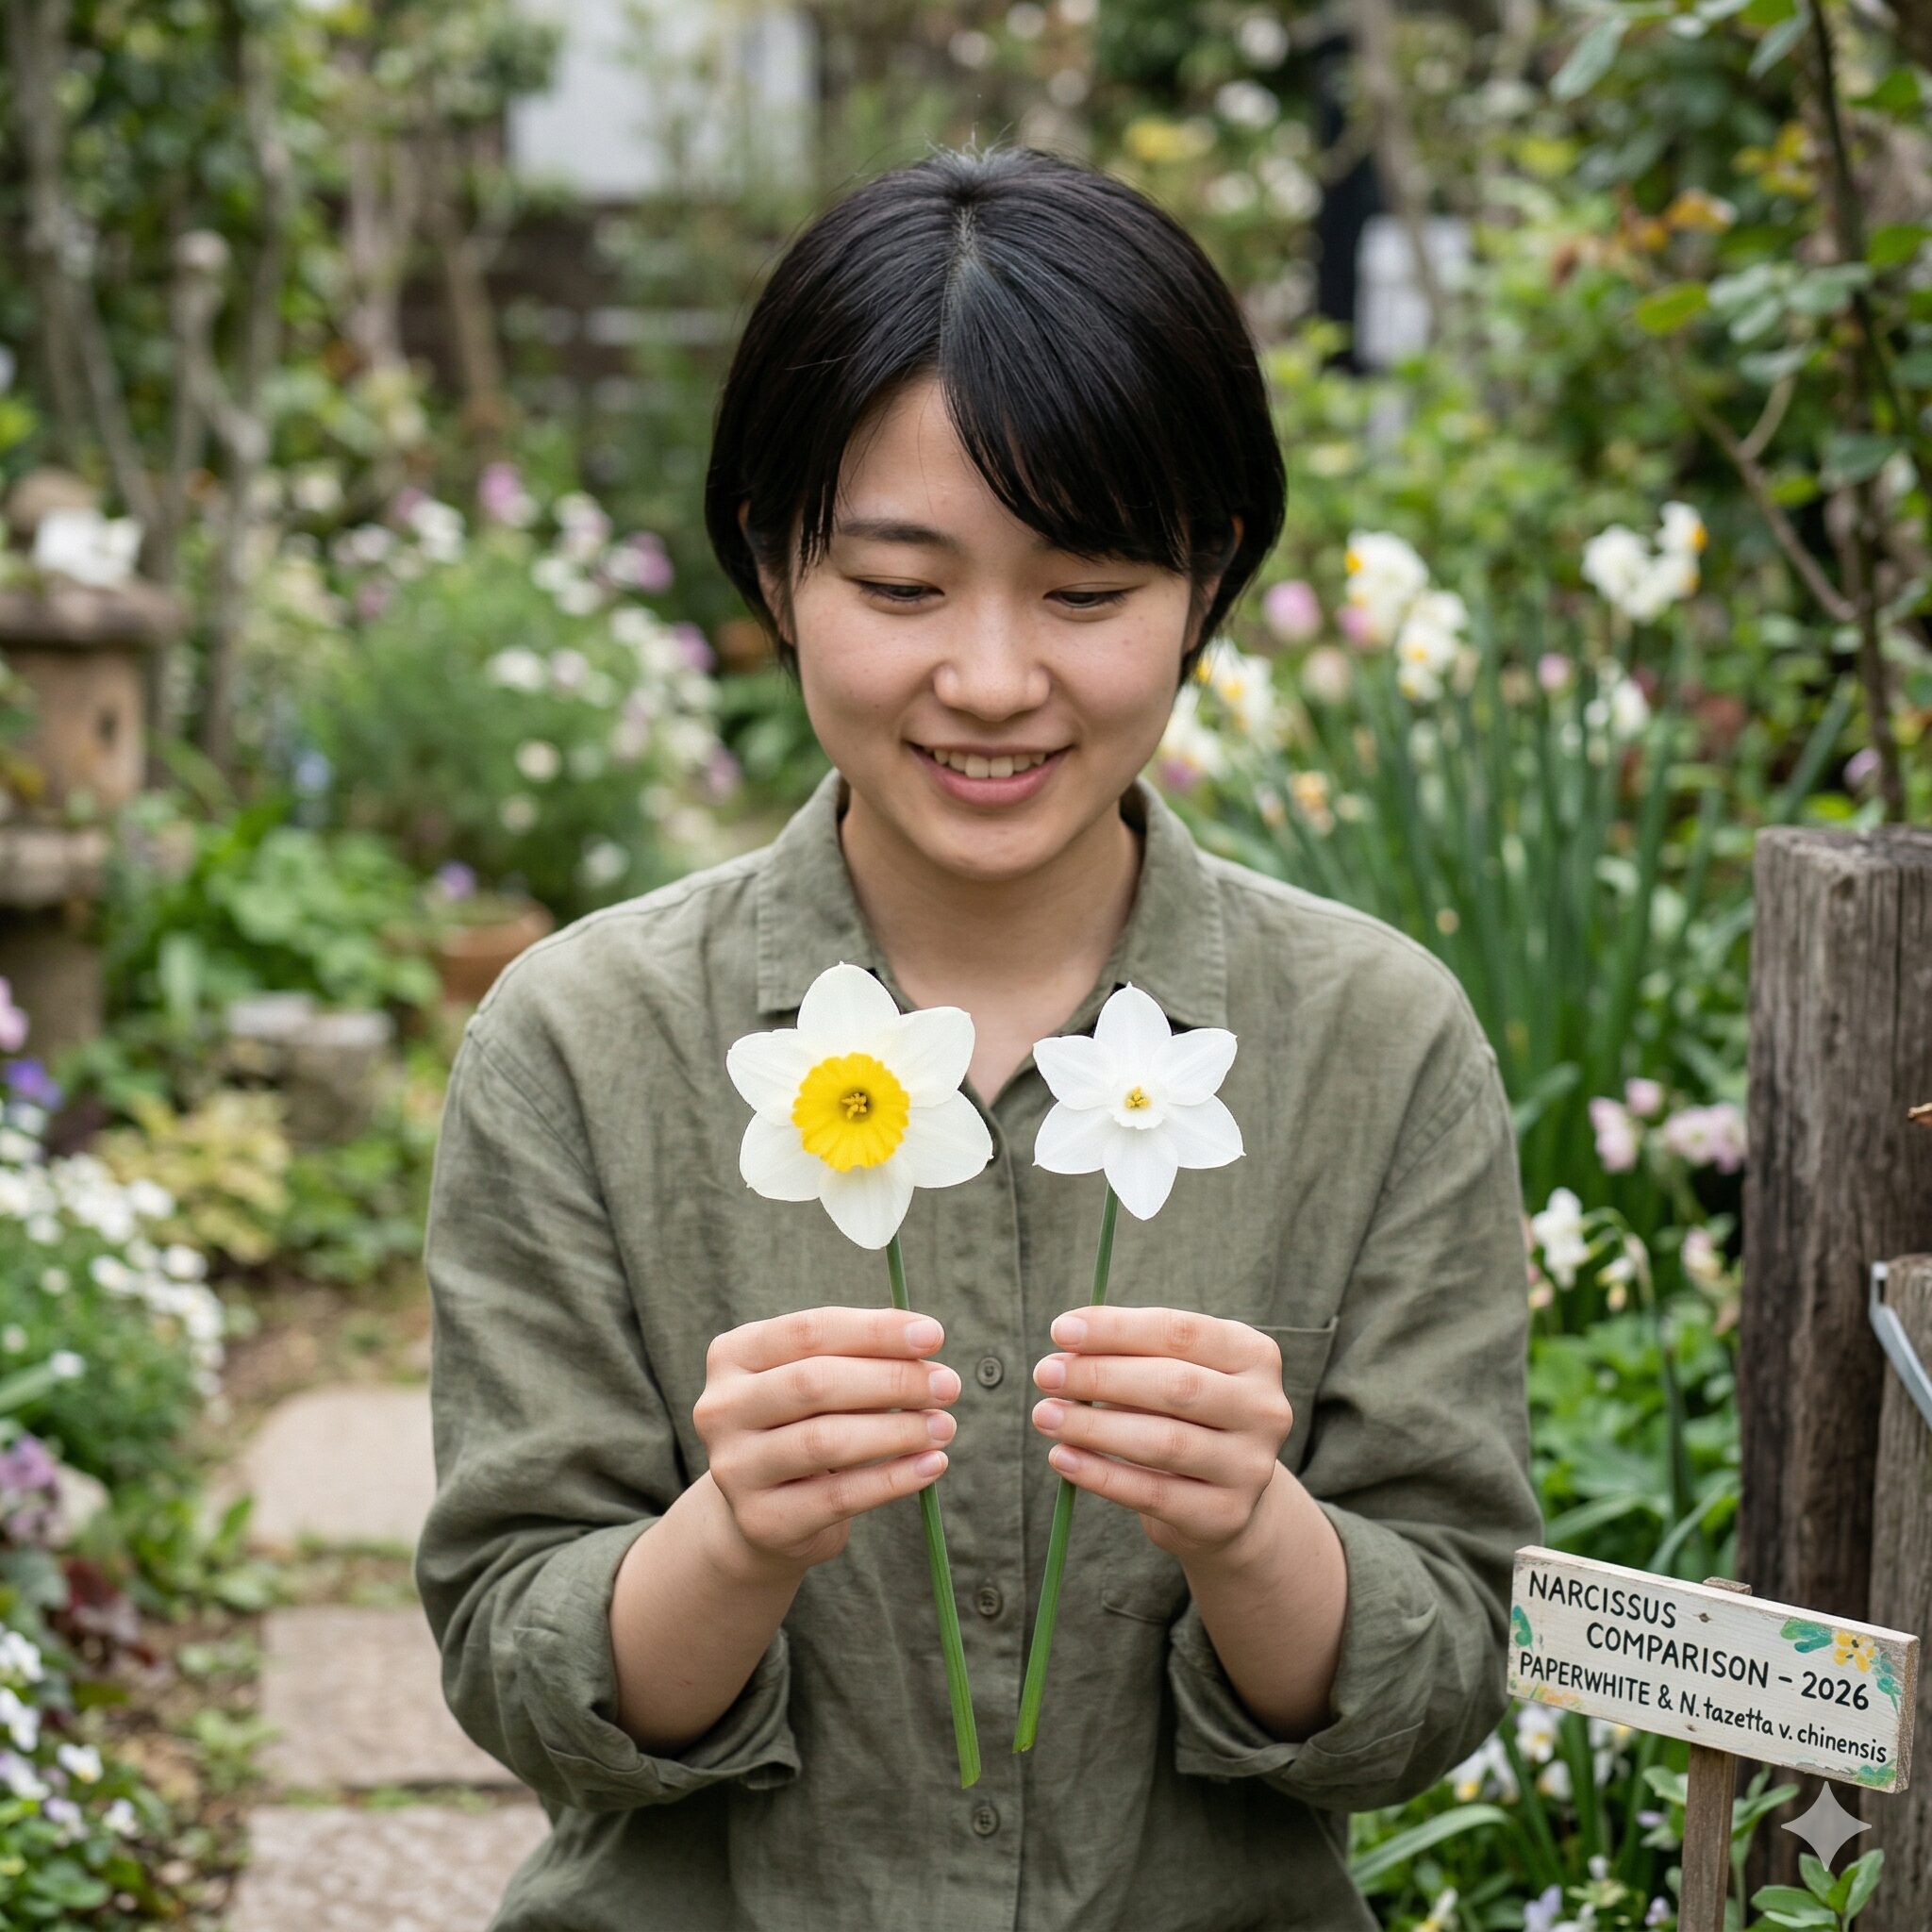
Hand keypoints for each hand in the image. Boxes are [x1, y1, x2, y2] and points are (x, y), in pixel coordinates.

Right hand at [694, 1305, 959, 1578]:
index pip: (810, 1331)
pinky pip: (839, 1496)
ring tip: (944, 1426)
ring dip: (897, 1431)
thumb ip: (861, 1357)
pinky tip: (933, 1465)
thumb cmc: (805, 1423)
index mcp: (734, 1355)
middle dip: (892, 1380)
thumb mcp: (820, 1380)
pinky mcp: (762, 1520)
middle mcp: (721, 1408)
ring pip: (825, 1441)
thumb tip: (925, 1345)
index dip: (875, 1330)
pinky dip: (894, 1478)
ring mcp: (735, 1467)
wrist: (764, 1511)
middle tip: (948, 1385)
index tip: (934, 1335)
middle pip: (815, 1383)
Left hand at [1031, 1305, 1292, 1564]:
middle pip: (1175, 1385)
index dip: (1118, 1329)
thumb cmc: (1186, 1415)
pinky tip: (1062, 1458)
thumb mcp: (1172, 1371)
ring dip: (1093, 1427)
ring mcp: (1251, 1466)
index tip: (1060, 1330)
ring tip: (1044, 1415)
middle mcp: (1265, 1408)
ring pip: (1164, 1442)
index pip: (1181, 1332)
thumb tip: (1067, 1350)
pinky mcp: (1226, 1515)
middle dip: (1100, 1377)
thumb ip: (1131, 1355)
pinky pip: (1153, 1493)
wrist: (1225, 1497)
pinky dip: (1100, 1475)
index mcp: (1254, 1355)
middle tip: (1045, 1373)